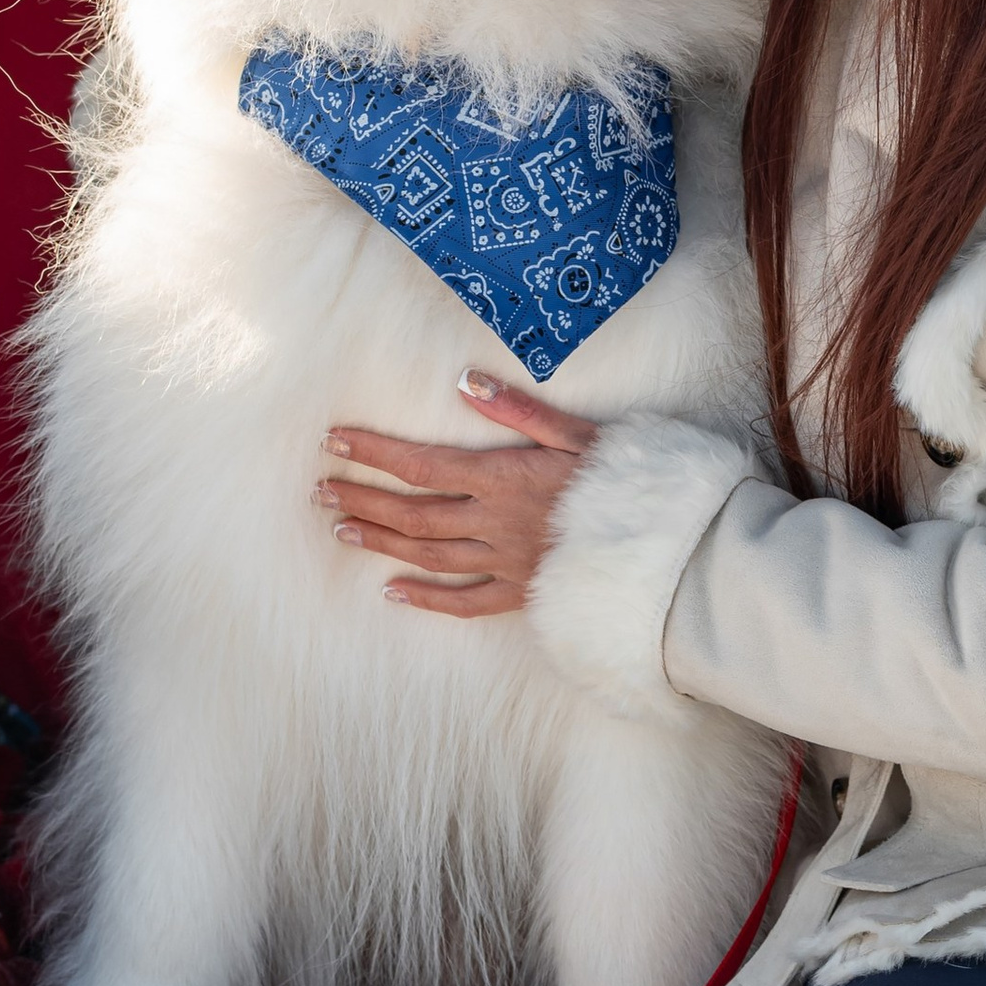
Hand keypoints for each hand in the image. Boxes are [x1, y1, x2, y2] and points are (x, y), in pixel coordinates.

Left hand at [317, 373, 600, 615]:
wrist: (664, 551)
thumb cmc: (628, 482)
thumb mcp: (579, 433)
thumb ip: (519, 411)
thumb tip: (466, 383)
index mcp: (504, 478)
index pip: (421, 465)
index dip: (373, 452)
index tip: (334, 441)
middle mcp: (495, 523)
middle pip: (413, 512)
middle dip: (362, 498)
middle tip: (320, 490)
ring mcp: (506, 562)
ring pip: (428, 555)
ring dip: (380, 542)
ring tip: (341, 530)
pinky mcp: (522, 594)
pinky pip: (464, 602)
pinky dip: (425, 599)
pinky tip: (391, 592)